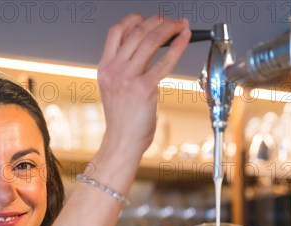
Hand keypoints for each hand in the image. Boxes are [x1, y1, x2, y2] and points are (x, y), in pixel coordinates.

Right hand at [97, 14, 189, 154]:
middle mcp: (114, 70)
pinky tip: (185, 38)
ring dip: (169, 28)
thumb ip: (125, 70)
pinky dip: (178, 45)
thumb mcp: (115, 89)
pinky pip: (164, 60)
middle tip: (171, 21)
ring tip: (181, 25)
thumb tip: (146, 52)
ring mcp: (127, 78)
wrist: (122, 142)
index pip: (116, 31)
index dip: (134, 20)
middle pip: (136, 32)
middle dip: (158, 21)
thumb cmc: (123, 120)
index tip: (149, 20)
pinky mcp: (144, 88)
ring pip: (150, 41)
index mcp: (105, 68)